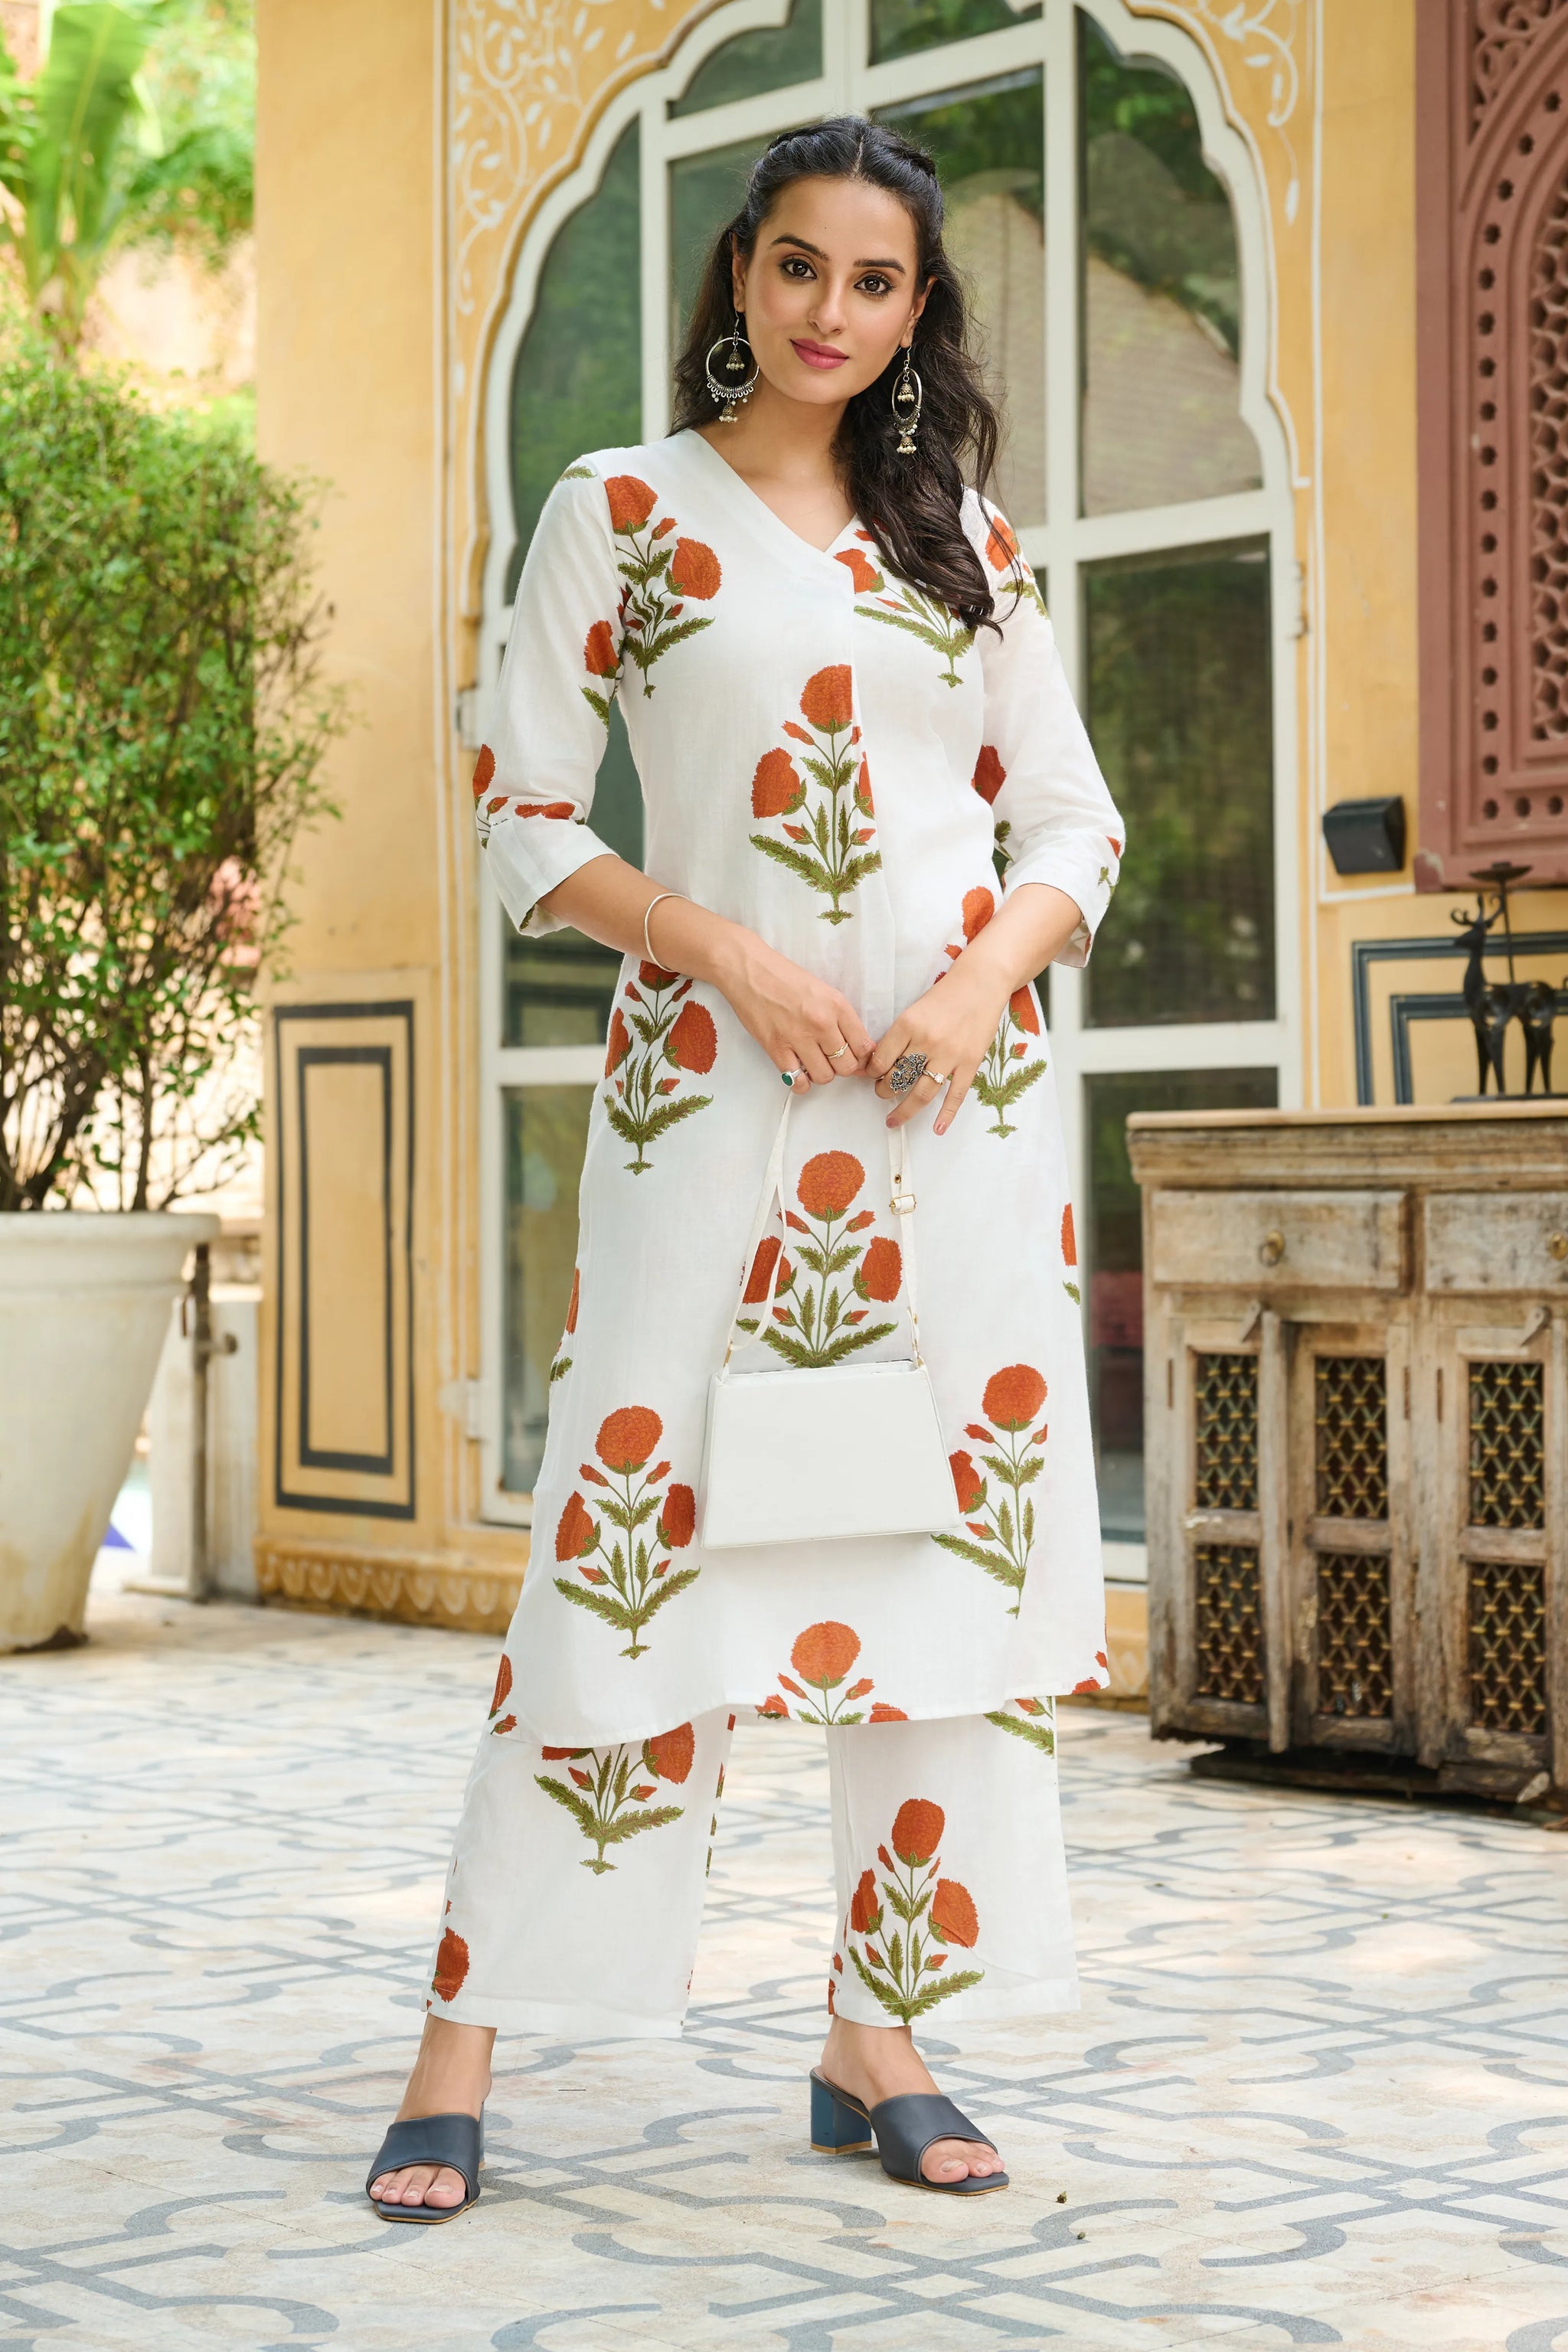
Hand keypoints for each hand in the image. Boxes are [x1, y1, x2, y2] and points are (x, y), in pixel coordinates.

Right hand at [714, 930, 872, 1092]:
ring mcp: (798, 1037)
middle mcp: (821, 1023)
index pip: (864, 1046)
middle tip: (832, 1059)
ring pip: (825, 1076)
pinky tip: (798, 1071)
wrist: (749, 971)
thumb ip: (841, 1018)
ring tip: (813, 1062)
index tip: (856, 1058)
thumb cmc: (784, 978)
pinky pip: (798, 1082)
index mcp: (837, 1005)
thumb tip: (858, 1047)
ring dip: (821, 1074)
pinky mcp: (776, 1049)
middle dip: (843, 1067)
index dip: (864, 1058)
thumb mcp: (823, 991)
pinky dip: (801, 1082)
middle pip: (847, 1066)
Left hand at [869, 965, 1011, 1132]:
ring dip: (904, 1109)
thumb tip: (878, 1062)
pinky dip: (946, 1115)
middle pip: (897, 1078)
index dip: (871, 1073)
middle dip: (884, 1091)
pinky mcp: (970, 1063)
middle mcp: (927, 1042)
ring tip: (894, 1118)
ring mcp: (950, 1055)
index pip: (881, 1060)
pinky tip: (937, 1129)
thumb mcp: (914, 1009)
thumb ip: (899, 1035)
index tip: (869, 1078)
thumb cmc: (945, 995)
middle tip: (881, 1093)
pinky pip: (956, 1095)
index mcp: (908, 1025)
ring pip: (921, 1092)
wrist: (981, 983)